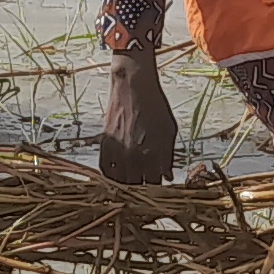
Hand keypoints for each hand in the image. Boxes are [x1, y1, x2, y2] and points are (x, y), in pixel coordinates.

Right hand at [97, 54, 176, 185]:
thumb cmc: (155, 105)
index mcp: (151, 153)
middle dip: (141, 187)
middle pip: (135, 185)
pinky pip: (104, 168)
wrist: (133, 85)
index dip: (156, 188)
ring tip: (132, 180)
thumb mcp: (169, 129)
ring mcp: (117, 150)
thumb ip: (167, 156)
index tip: (158, 186)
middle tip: (145, 183)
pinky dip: (110, 174)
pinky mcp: (105, 142)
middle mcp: (133, 155)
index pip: (153, 184)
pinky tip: (118, 173)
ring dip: (126, 183)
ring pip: (118, 180)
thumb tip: (167, 177)